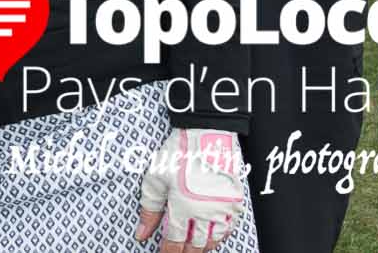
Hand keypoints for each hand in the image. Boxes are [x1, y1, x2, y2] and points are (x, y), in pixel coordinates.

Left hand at [136, 127, 244, 251]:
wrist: (206, 136)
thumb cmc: (178, 154)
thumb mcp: (155, 179)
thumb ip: (149, 209)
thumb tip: (141, 234)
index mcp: (183, 208)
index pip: (175, 242)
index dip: (168, 251)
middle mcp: (205, 213)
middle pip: (196, 245)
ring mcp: (223, 209)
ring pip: (214, 241)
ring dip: (203, 248)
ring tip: (194, 250)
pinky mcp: (235, 202)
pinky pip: (229, 229)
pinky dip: (220, 237)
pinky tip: (212, 238)